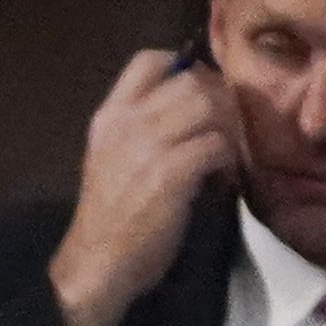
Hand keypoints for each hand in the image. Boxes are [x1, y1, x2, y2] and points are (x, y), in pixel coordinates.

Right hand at [49, 48, 236, 325]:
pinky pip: (217, 145)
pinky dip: (229, 162)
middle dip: (220, 101)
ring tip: (227, 156)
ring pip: (209, 107)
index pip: (150, 60)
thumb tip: (192, 107)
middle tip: (228, 130)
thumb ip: (140, 129)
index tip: (199, 93)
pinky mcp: (170, 173)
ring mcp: (148, 146)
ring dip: (228, 129)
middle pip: (192, 80)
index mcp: (109, 116)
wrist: (96, 265)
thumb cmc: (109, 220)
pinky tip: (224, 181)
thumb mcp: (111, 160)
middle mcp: (127, 122)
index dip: (186, 67)